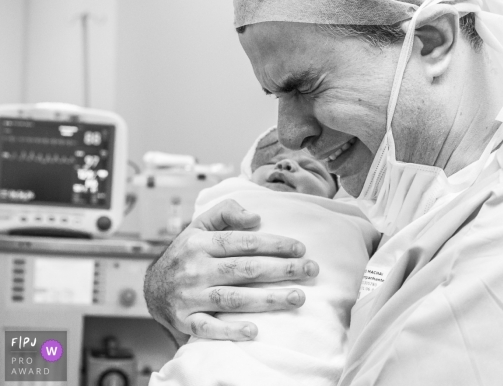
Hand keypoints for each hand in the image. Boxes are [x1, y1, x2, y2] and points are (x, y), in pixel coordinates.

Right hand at [144, 199, 318, 341]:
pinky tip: (254, 330)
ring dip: (267, 299)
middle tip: (311, 270)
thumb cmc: (186, 254)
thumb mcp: (199, 225)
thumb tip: (255, 218)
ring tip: (298, 297)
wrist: (151, 288)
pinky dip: (230, 330)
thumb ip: (226, 212)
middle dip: (281, 269)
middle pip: (244, 269)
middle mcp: (195, 269)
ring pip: (233, 298)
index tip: (300, 248)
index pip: (243, 242)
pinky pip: (208, 327)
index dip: (273, 244)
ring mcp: (190, 296)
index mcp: (200, 243)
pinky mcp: (185, 320)